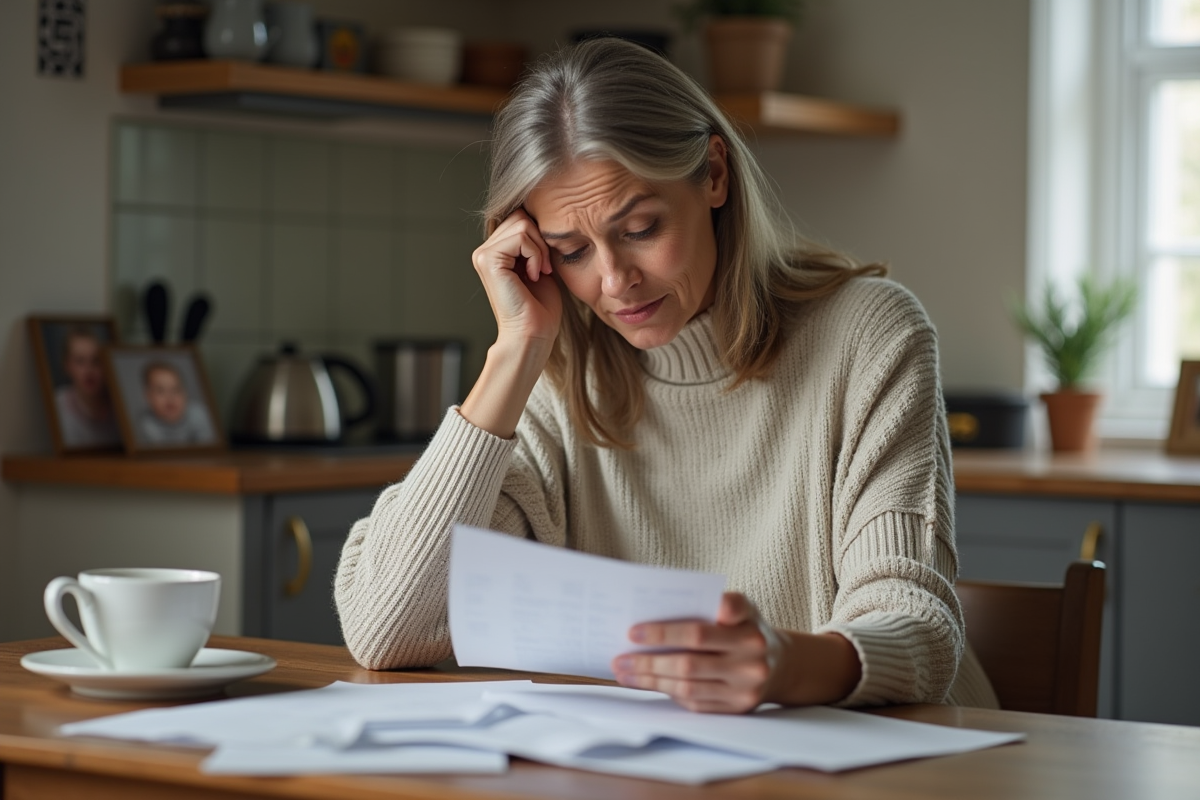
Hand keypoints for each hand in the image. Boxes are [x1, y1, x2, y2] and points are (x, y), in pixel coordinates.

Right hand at [471, 209, 562, 349]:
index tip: (546, 264)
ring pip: (522, 223)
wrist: (533, 334)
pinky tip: (534, 275)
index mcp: (495, 251)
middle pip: (520, 215)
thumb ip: (535, 241)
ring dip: (540, 248)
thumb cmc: (540, 306)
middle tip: (545, 268)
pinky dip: (536, 254)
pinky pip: (521, 237)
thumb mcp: (540, 264)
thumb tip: (541, 213)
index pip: (520, 218)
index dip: (540, 236)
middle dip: (541, 239)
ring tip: (540, 272)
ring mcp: (483, 254)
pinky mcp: (488, 260)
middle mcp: (484, 251)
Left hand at [611, 592, 776, 712]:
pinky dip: (667, 691)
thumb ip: (716, 604)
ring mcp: (745, 690)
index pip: (699, 632)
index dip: (665, 632)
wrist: (780, 665)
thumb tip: (666, 610)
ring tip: (625, 672)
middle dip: (649, 660)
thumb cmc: (747, 628)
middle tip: (621, 656)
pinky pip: (694, 703)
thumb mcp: (743, 607)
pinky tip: (647, 682)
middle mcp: (751, 663)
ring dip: (651, 680)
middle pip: (688, 663)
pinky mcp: (736, 709)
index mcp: (749, 631)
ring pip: (688, 687)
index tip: (633, 631)